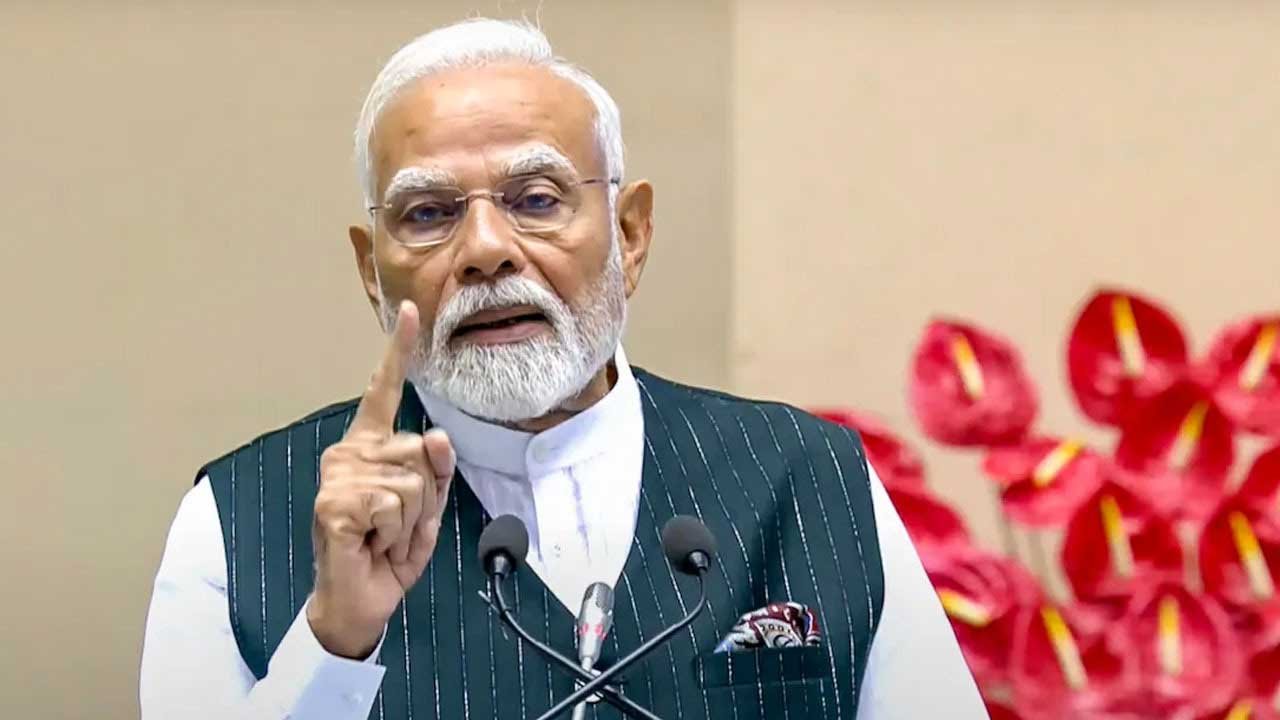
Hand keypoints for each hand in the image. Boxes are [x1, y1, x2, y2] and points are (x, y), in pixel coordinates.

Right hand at [307, 300, 455, 658]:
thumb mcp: (428, 508)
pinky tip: (371, 543)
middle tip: (396, 525)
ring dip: (411, 521)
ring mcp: (338, 476)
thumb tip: (436, 434)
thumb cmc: (388, 551)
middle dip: (426, 497)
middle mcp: (348, 453)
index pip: (385, 392)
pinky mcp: (333, 503)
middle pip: (421, 450)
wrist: (360, 600)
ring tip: (384, 536)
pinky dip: (395, 533)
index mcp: (369, 447)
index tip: (409, 312)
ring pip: (413, 481)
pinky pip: (394, 505)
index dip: (398, 351)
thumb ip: (437, 470)